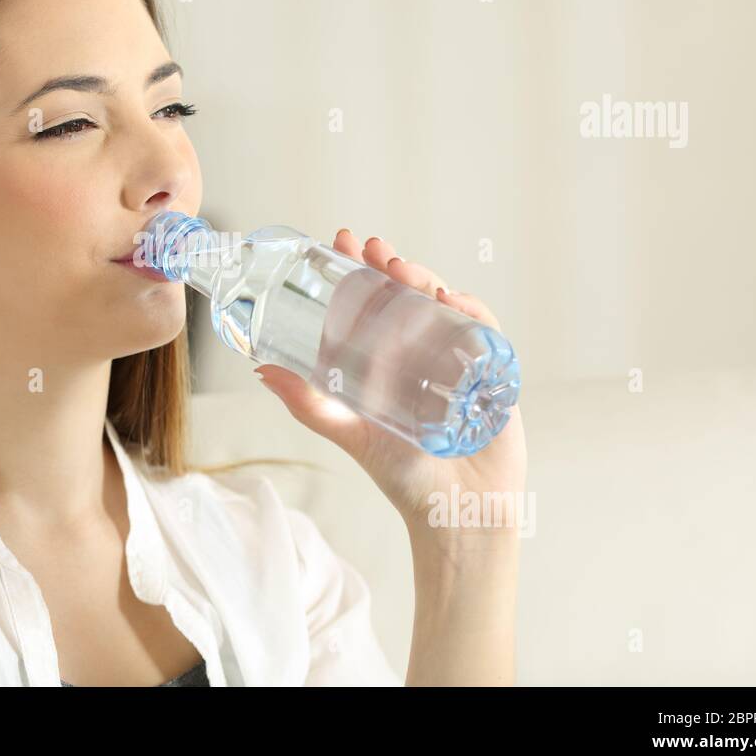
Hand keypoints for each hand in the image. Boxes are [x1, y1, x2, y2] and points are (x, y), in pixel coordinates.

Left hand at [253, 229, 527, 536]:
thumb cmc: (404, 475)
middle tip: (372, 248)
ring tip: (401, 270)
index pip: (375, 302)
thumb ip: (309, 403)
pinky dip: (471, 309)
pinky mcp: (495, 372)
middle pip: (411, 294)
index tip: (342, 242)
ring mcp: (461, 358)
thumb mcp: (350, 432)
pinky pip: (486, 330)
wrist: (454, 514)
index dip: (360, 270)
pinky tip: (449, 300)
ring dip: (425, 279)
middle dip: (392, 264)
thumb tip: (261, 369)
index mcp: (392, 359)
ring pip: (445, 303)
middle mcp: (426, 352)